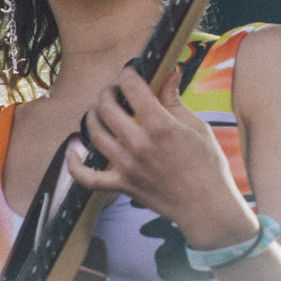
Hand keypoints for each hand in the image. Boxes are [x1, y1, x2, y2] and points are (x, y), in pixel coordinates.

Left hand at [66, 66, 258, 249]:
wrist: (207, 207)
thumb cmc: (208, 166)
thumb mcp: (197, 127)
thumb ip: (175, 101)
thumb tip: (169, 75)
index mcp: (161, 126)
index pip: (132, 88)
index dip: (128, 74)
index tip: (130, 73)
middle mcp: (140, 144)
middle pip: (107, 108)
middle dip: (108, 92)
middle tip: (113, 91)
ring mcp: (128, 166)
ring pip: (95, 134)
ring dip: (92, 116)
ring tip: (98, 109)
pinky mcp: (123, 184)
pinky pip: (88, 178)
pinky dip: (75, 165)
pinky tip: (72, 150)